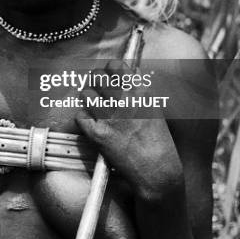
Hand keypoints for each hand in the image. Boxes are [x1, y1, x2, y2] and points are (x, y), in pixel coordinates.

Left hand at [75, 60, 183, 200]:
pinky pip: (80, 115)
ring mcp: (110, 117)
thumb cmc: (159, 143)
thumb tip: (132, 70)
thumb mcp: (156, 109)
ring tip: (95, 107)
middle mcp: (124, 101)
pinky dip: (84, 118)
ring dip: (88, 99)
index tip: (108, 74)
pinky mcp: (98, 134)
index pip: (116, 66)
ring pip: (86, 94)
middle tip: (97, 89)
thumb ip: (142, 88)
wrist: (157, 172)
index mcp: (140, 93)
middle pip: (96, 77)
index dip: (108, 69)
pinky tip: (92, 124)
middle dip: (94, 81)